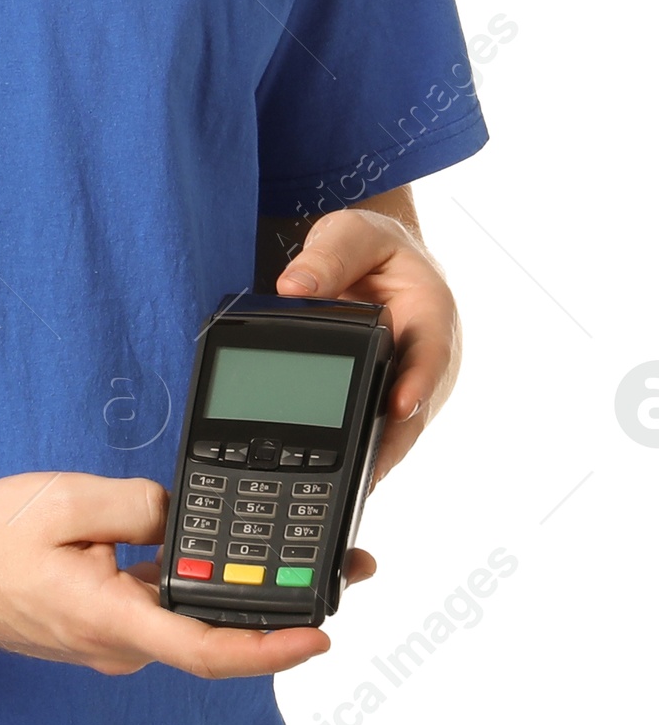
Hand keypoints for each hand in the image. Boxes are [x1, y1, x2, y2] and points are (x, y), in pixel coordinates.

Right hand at [0, 470, 349, 678]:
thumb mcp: (64, 500)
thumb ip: (137, 504)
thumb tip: (179, 513)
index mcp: (111, 619)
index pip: (206, 648)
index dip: (271, 649)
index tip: (321, 638)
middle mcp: (119, 642)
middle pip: (216, 630)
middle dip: (283, 603)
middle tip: (347, 568)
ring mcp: (113, 637)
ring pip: (190, 614)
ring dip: (241, 587)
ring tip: (296, 545)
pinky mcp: (105, 621)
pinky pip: (161, 603)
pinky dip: (196, 578)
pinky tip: (215, 541)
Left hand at [275, 197, 458, 481]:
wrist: (372, 259)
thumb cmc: (369, 248)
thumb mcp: (351, 234)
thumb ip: (329, 255)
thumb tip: (294, 285)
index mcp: (429, 312)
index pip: (429, 352)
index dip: (418, 383)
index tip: (400, 406)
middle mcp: (424, 357)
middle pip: (413, 407)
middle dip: (391, 442)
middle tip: (366, 474)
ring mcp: (407, 383)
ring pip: (395, 429)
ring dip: (375, 459)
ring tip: (350, 491)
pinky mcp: (385, 400)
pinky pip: (375, 431)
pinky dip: (360, 455)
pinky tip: (337, 484)